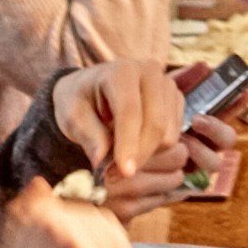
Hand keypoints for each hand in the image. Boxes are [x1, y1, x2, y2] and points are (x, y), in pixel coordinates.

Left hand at [51, 60, 233, 207]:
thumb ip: (88, 136)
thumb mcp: (72, 117)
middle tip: (116, 176)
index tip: (124, 172)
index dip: (129, 144)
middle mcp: (150, 72)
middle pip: (156, 123)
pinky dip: (156, 150)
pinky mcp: (176, 100)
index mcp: (122, 71)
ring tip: (121, 160)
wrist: (90, 90)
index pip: (130, 111)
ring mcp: (167, 85)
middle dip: (140, 155)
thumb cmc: (79, 102)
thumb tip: (102, 161)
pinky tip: (135, 149)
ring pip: (169, 134)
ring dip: (147, 155)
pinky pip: (174, 136)